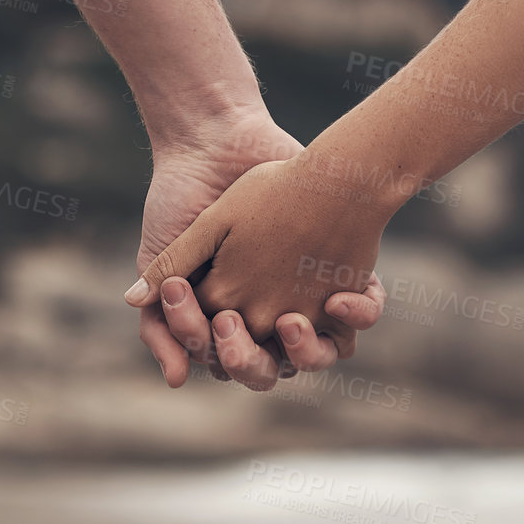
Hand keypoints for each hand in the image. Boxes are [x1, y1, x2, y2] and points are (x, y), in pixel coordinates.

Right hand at [135, 114, 382, 389]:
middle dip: (255, 359)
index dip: (217, 352)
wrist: (221, 143)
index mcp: (223, 317)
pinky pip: (362, 315)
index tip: (211, 319)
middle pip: (271, 367)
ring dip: (309, 351)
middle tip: (237, 324)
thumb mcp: (165, 253)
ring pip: (319, 353)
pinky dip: (358, 314)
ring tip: (292, 322)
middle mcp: (266, 315)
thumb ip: (161, 315)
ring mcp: (305, 296)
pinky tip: (339, 298)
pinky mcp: (342, 274)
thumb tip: (176, 380)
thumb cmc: (184, 197)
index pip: (226, 360)